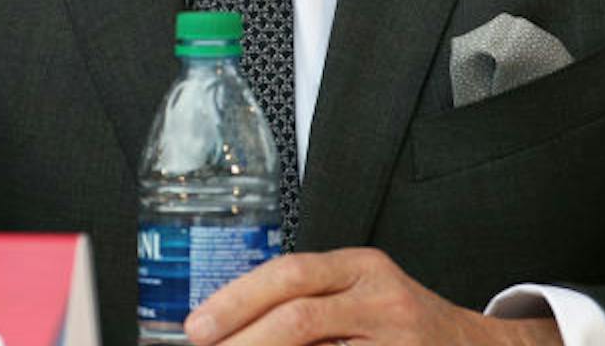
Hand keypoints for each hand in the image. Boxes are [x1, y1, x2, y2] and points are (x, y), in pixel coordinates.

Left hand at [185, 248, 559, 345]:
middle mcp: (382, 298)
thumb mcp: (360, 294)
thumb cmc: (405, 323)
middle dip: (242, 337)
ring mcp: (396, 338)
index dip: (237, 300)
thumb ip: (307, 302)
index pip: (290, 274)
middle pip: (298, 313)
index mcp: (362, 268)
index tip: (199, 327)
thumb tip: (229, 326)